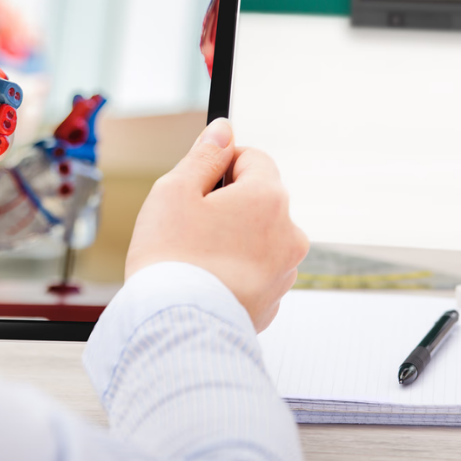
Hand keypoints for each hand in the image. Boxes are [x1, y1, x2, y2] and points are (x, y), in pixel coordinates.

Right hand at [126, 118, 308, 330]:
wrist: (174, 329)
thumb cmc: (171, 259)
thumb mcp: (175, 191)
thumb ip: (204, 155)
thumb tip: (223, 131)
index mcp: (268, 198)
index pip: (253, 158)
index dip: (221, 164)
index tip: (197, 183)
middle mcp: (288, 233)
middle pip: (258, 198)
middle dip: (227, 204)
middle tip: (189, 224)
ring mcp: (284, 271)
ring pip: (258, 237)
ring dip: (233, 238)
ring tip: (195, 258)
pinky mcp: (273, 302)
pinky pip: (255, 272)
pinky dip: (235, 271)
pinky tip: (206, 281)